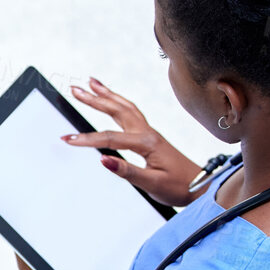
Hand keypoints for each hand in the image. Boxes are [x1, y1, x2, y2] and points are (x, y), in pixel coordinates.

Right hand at [64, 78, 202, 207]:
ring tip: (91, 83)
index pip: (111, 138)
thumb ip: (127, 171)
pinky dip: (118, 102)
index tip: (68, 140)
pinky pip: (131, 112)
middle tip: (75, 89)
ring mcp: (149, 132)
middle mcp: (147, 133)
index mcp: (147, 143)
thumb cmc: (179, 186)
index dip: (88, 139)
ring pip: (124, 107)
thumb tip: (104, 160)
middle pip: (117, 110)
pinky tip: (111, 100)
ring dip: (107, 94)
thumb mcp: (152, 184)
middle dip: (94, 99)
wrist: (200, 185)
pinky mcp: (150, 136)